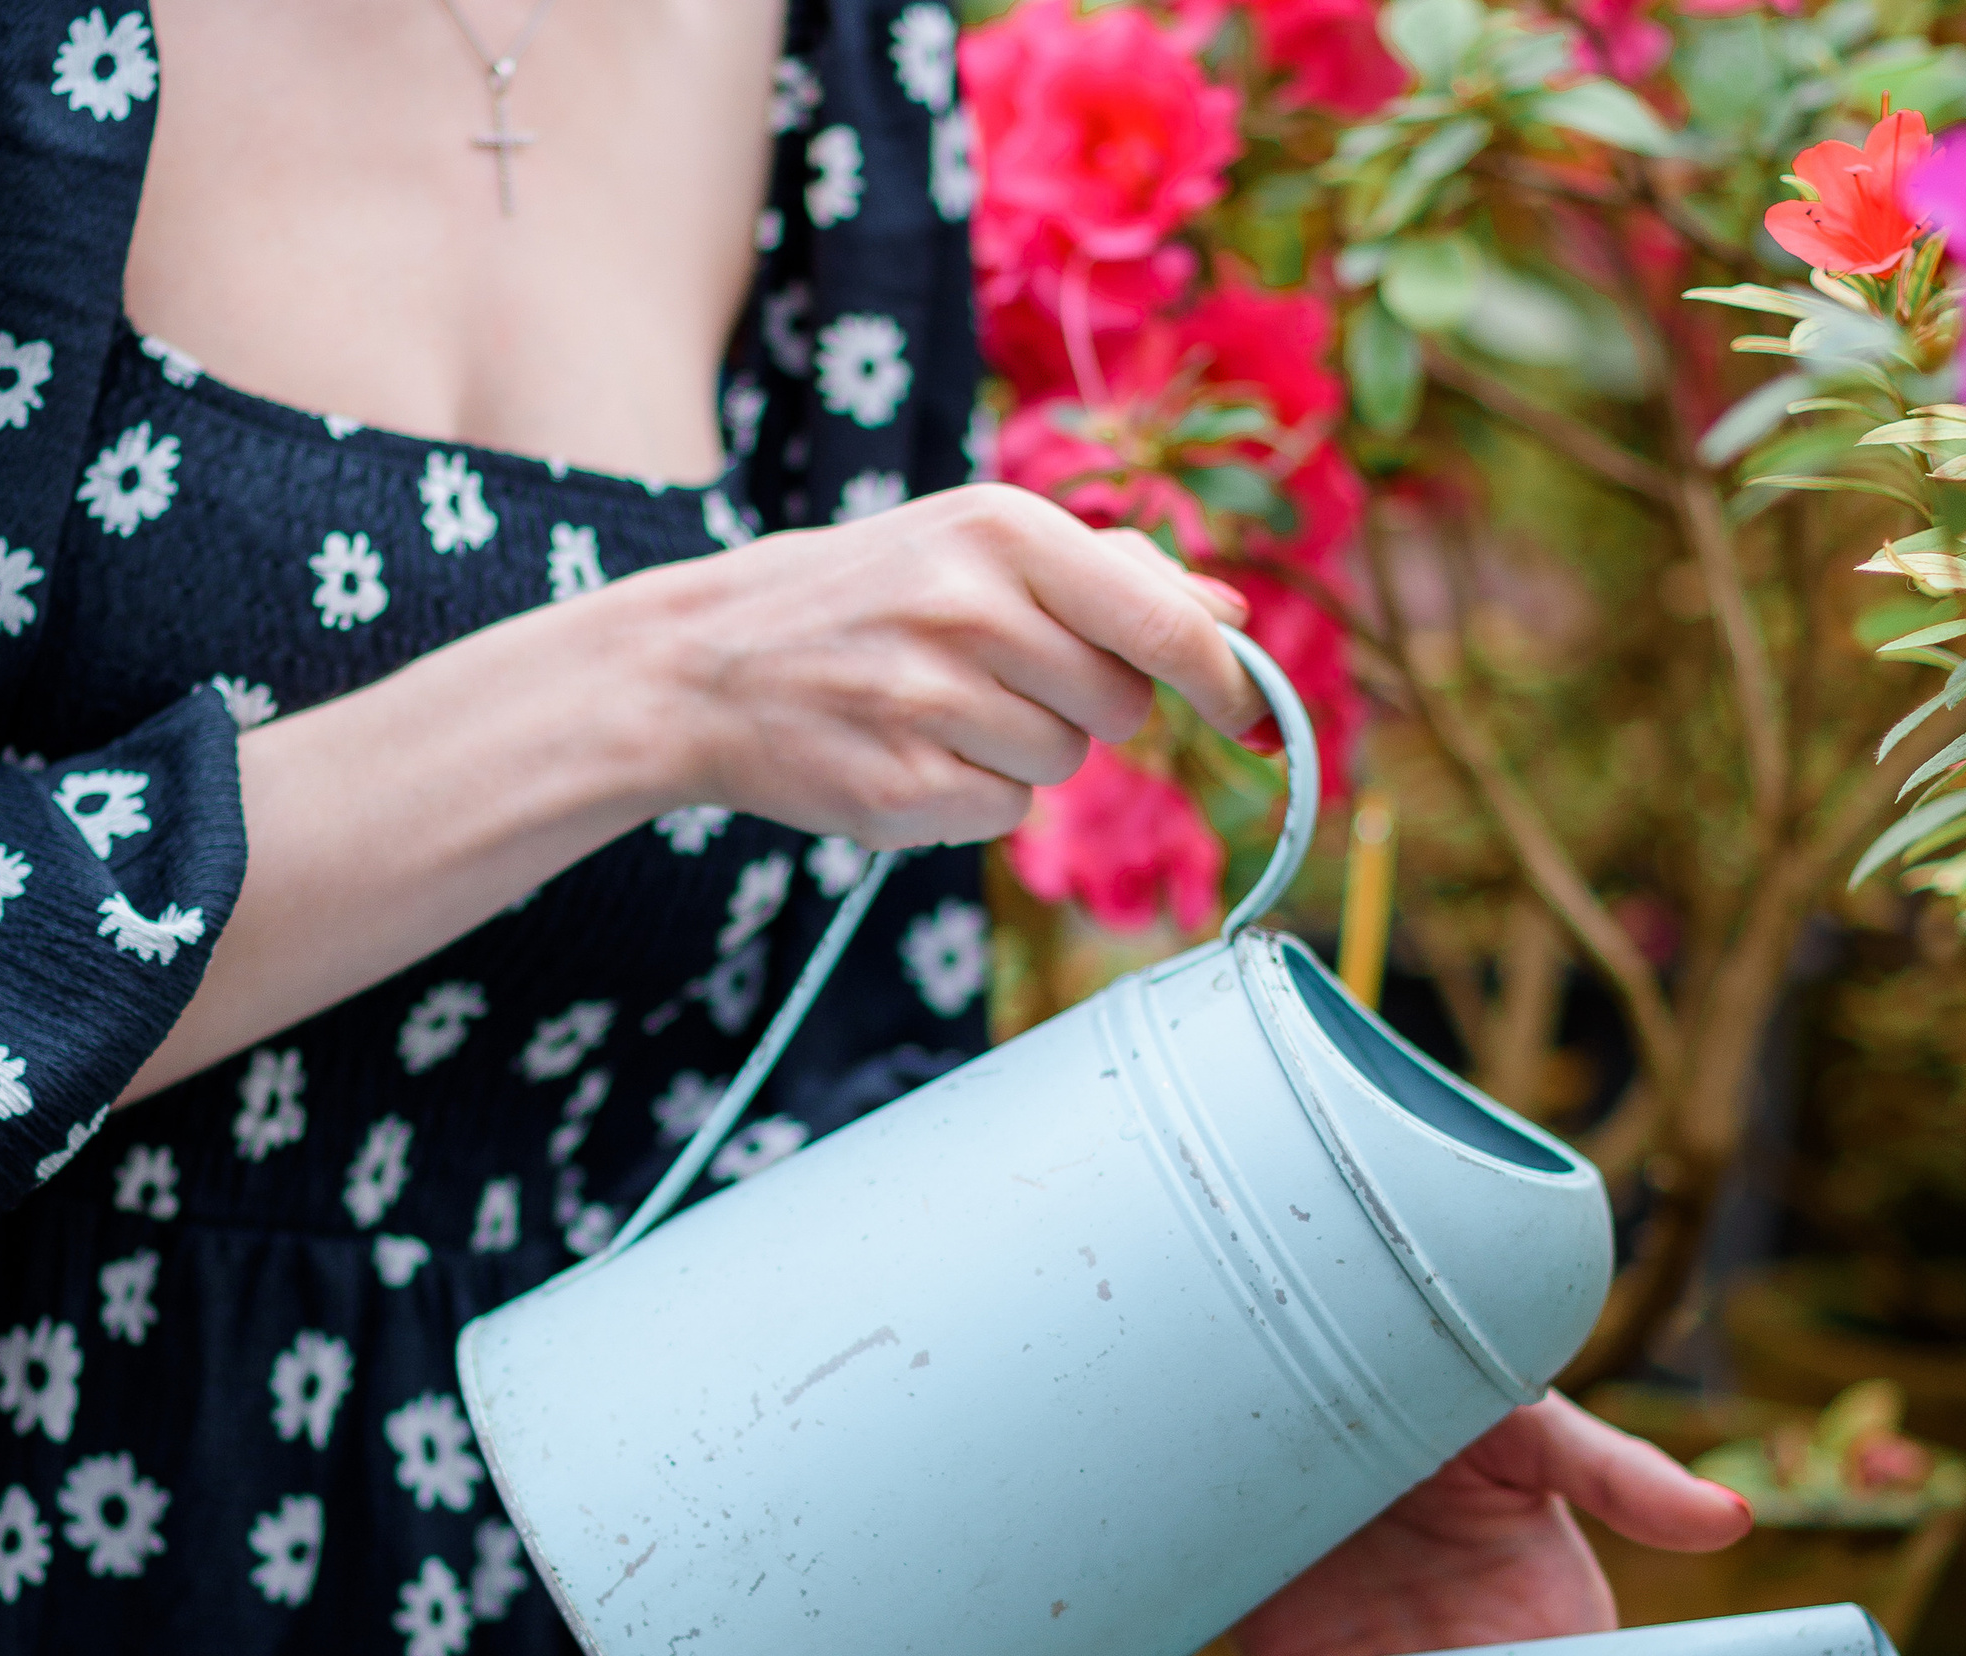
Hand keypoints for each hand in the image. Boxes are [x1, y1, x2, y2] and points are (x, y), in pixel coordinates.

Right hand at [631, 486, 1264, 845]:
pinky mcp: (906, 790)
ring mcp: (935, 704)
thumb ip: (1112, 573)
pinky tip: (915, 753)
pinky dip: (977, 797)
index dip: (1228, 684)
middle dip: (1087, 707)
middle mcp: (973, 610)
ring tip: (943, 708)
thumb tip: (1228, 615)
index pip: (1165, 626)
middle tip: (1005, 677)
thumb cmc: (866, 597)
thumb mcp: (976, 544)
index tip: (1257, 717)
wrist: (708, 663)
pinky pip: (1008, 815)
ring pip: (1066, 766)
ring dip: (1025, 753)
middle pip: (1121, 707)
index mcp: (1005, 531)